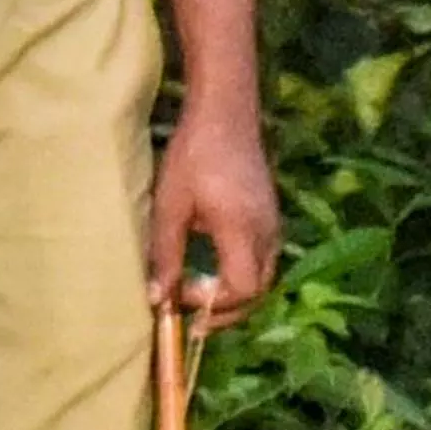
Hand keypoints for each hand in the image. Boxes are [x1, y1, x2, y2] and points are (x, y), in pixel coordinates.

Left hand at [143, 103, 280, 323]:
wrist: (226, 113)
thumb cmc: (194, 154)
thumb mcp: (170, 206)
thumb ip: (165, 255)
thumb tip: (157, 300)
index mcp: (242, 230)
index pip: (241, 291)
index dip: (213, 307)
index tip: (181, 300)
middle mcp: (266, 232)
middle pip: (257, 293)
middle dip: (225, 312)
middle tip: (191, 316)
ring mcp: (273, 225)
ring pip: (263, 279)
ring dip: (234, 296)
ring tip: (199, 297)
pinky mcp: (271, 218)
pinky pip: (263, 261)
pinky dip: (241, 276)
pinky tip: (214, 270)